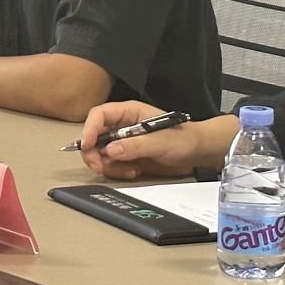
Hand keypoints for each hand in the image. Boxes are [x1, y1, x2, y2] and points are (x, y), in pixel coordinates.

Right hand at [78, 100, 230, 181]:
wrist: (197, 153)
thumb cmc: (184, 138)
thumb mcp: (160, 141)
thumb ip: (135, 146)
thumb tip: (111, 150)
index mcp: (128, 113)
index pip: (99, 115)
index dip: (89, 129)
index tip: (87, 146)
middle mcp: (122, 126)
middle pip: (93, 136)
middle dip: (93, 153)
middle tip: (99, 167)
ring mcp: (123, 143)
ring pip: (99, 154)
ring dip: (108, 166)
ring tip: (129, 170)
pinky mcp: (126, 157)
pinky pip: (111, 166)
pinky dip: (118, 172)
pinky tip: (134, 172)